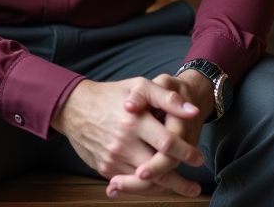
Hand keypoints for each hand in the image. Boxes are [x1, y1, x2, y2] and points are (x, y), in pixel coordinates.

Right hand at [51, 78, 204, 196]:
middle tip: (196, 188)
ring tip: (183, 188)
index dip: (186, 153)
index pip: (167, 143)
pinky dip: (146, 185)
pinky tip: (159, 183)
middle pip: (157, 170)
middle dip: (180, 182)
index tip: (199, 158)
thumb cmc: (111, 95)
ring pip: (144, 181)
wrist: (74, 107)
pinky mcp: (104, 168)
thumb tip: (193, 111)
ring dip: (165, 186)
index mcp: (134, 121)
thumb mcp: (139, 85)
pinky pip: (130, 182)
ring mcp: (112, 158)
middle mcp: (122, 143)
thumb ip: (167, 98)